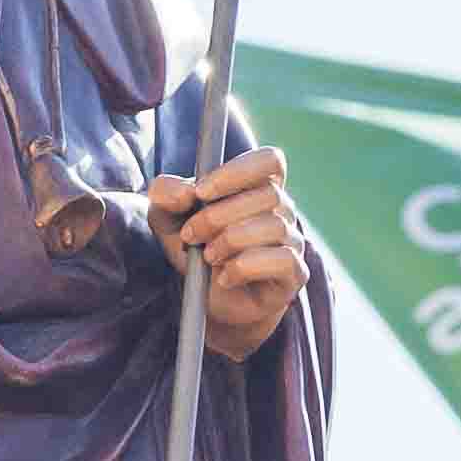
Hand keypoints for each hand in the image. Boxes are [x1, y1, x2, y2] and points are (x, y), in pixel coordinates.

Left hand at [147, 145, 306, 362]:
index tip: (201, 192)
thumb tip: (185, 193)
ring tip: (208, 257)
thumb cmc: (195, 249)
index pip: (269, 160)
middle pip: (267, 194)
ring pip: (273, 227)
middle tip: (190, 235)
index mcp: (258, 185)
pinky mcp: (295, 273)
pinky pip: (282, 260)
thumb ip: (165, 195)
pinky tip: (225, 278)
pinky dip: (244, 268)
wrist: (207, 300)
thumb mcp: (167, 219)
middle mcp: (282, 209)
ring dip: (229, 242)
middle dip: (217, 216)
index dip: (237, 171)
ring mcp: (293, 240)